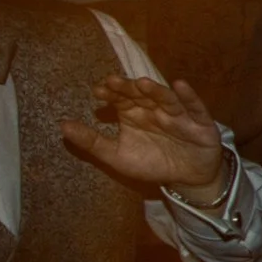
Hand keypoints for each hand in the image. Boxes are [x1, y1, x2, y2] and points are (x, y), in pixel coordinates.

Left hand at [60, 76, 226, 196]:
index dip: (110, 93)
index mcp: (133, 113)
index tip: (98, 91)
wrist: (188, 179)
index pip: (120, 98)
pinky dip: (188, 96)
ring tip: (143, 83)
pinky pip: (194, 106)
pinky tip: (180, 85)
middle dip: (129, 88)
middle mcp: (154, 109)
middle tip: (114, 82)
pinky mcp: (199, 122)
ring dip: (155, 90)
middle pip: (141, 94)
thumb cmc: (152, 163)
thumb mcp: (117, 156)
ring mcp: (177, 113)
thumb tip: (61, 126)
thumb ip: (92, 142)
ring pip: (165, 98)